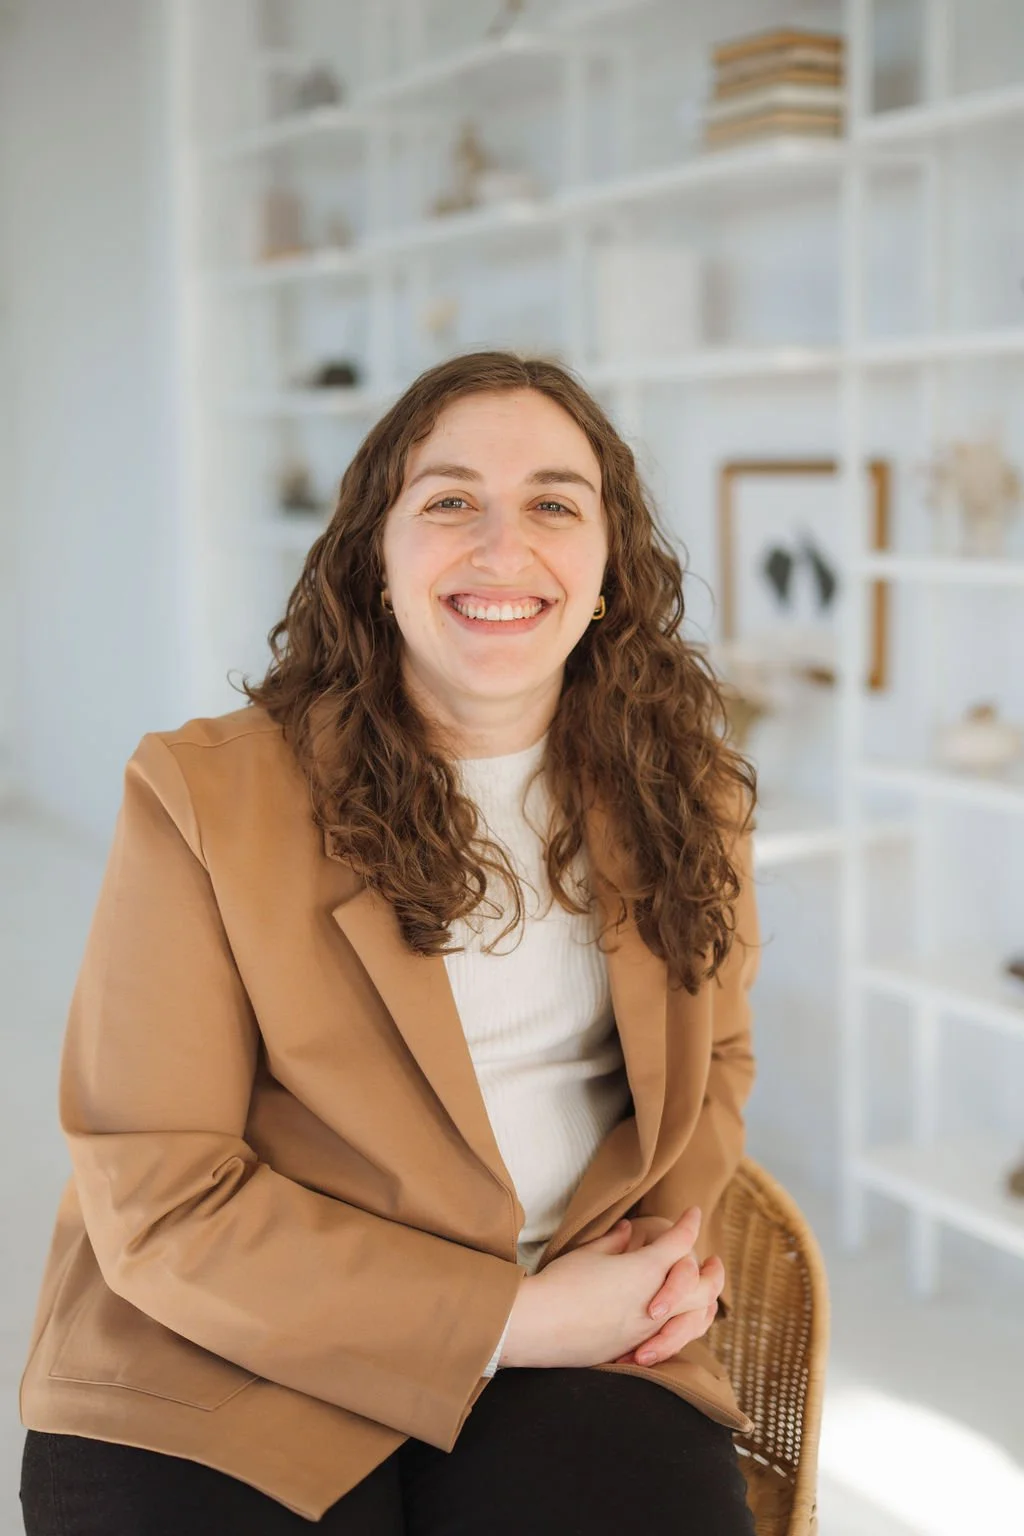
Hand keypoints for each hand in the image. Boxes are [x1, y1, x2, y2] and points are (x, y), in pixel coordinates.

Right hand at [500, 1206, 720, 1369]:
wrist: (540, 1326)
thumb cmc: (560, 1282)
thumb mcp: (589, 1253)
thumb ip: (614, 1242)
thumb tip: (626, 1232)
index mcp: (645, 1268)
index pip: (679, 1241)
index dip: (689, 1223)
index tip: (694, 1212)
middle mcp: (655, 1299)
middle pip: (702, 1285)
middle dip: (713, 1272)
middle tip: (715, 1262)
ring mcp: (648, 1327)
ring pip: (695, 1316)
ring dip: (705, 1303)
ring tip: (707, 1296)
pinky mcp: (636, 1347)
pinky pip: (675, 1337)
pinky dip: (685, 1326)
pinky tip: (680, 1322)